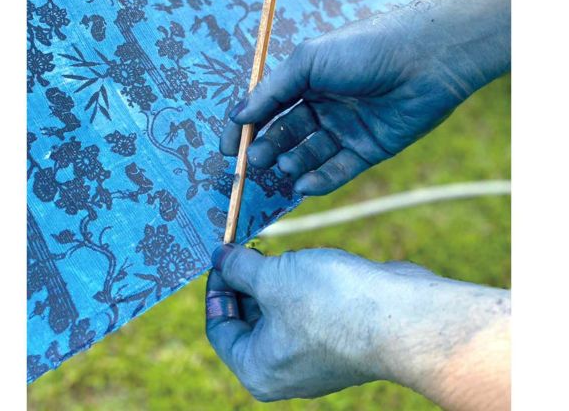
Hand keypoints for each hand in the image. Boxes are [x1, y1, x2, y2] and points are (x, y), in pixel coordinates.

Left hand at [205, 244, 509, 406]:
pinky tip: (303, 261)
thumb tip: (219, 257)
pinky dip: (298, 286)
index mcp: (257, 368)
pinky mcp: (338, 338)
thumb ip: (239, 268)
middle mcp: (283, 370)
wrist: (401, 316)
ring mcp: (313, 356)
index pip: (219, 327)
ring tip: (274, 249)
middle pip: (248, 320)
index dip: (216, 286)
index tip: (221, 256)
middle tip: (245, 246)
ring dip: (272, 280)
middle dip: (245, 281)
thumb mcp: (272, 278)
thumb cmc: (328, 303)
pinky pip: (306, 310)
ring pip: (279, 312)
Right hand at [221, 0, 509, 194]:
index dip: (245, 127)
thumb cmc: (362, 50)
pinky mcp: (368, 149)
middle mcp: (323, 104)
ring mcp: (345, 128)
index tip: (227, 149)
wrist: (425, 59)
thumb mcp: (307, 61)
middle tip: (255, 160)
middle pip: (285, 133)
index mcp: (306, 79)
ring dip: (291, 163)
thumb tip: (236, 116)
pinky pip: (338, 169)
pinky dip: (319, 179)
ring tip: (282, 166)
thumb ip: (271, 91)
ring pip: (309, 154)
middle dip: (267, 147)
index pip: (266, 107)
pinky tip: (303, 184)